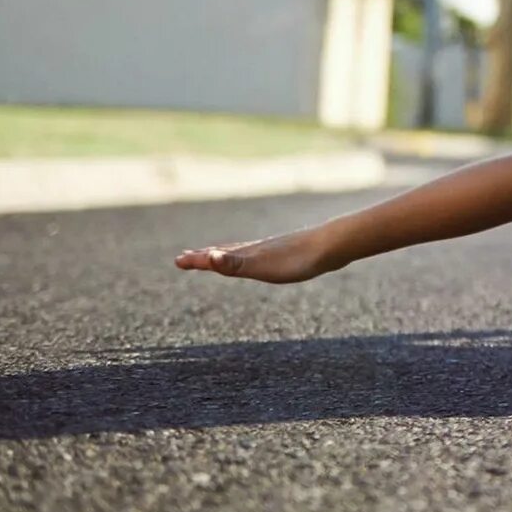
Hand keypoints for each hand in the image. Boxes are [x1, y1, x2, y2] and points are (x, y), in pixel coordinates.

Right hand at [174, 228, 336, 283]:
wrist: (333, 245)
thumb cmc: (297, 260)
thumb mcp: (262, 266)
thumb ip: (235, 264)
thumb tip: (208, 257)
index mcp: (248, 253)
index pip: (216, 257)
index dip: (198, 260)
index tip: (178, 260)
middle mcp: (258, 248)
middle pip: (226, 251)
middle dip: (206, 256)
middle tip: (188, 256)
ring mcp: (274, 249)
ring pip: (244, 251)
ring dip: (227, 254)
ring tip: (218, 255)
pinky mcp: (290, 251)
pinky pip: (262, 253)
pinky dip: (251, 255)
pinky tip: (261, 256)